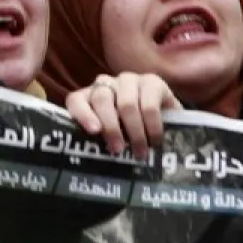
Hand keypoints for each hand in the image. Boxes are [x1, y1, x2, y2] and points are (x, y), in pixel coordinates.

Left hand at [63, 73, 179, 158]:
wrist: (165, 120)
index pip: (76, 100)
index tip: (94, 131)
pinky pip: (149, 105)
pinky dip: (152, 126)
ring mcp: (128, 81)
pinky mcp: (152, 82)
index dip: (82, 114)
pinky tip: (155, 140)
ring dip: (134, 132)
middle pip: (101, 99)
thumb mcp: (112, 137)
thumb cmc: (129, 132)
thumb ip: (101, 141)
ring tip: (140, 151)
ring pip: (127, 104)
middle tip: (118, 149)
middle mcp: (106, 84)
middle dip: (110, 128)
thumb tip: (93, 162)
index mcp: (89, 97)